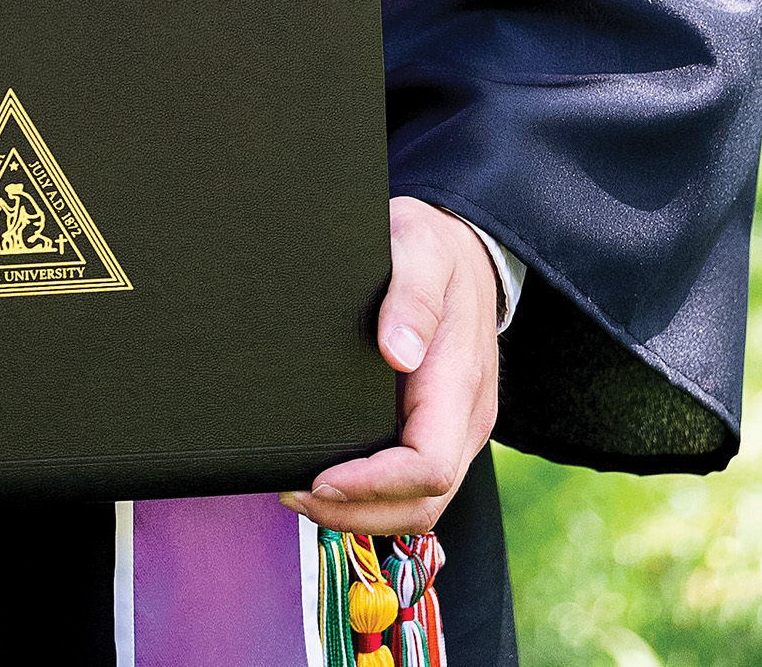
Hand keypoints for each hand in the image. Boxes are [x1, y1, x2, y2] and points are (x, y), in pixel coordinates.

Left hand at [279, 198, 498, 536]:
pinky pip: (414, 484)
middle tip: (294, 495)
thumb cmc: (437, 249)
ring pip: (420, 505)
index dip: (375, 485)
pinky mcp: (441, 428)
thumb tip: (399, 351)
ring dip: (362, 513)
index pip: (429, 466)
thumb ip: (411, 295)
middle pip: (423, 503)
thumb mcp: (421, 248)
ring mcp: (456, 428)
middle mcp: (465, 417)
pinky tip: (330, 481)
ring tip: (302, 495)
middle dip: (357, 513)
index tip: (322, 478)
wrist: (467, 251)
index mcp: (460, 381)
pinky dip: (373, 497)